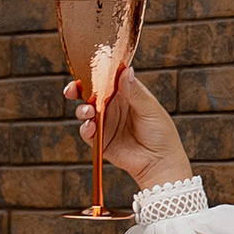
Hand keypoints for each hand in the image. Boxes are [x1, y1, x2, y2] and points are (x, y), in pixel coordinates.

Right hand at [69, 66, 192, 192]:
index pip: (106, 78)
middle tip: (72, 90)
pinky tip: (91, 127)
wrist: (160, 162)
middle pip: (90, 93)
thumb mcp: (149, 108)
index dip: (94, 73)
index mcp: (125, 93)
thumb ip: (134, 92)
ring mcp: (106, 123)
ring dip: (82, 110)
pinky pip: (87, 132)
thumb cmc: (161, 132)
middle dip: (78, 89)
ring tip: (89, 112)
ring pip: (85, 111)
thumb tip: (125, 71)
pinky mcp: (101, 140)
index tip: (84, 71)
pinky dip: (85, 129)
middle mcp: (113, 106)